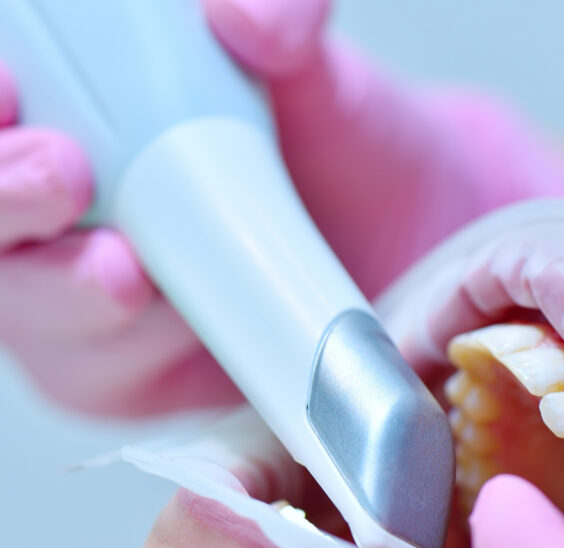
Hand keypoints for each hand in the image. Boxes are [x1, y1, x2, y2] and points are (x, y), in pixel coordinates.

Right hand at [0, 0, 563, 416]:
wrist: (408, 236)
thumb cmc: (341, 145)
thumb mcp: (317, 72)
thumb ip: (287, 24)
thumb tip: (247, 16)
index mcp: (78, 117)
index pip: (1, 115)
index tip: (8, 90)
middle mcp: (65, 210)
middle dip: (7, 199)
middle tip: (62, 173)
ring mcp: (88, 297)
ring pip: (33, 314)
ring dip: (71, 293)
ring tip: (131, 272)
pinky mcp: (133, 375)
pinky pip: (103, 380)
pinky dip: (132, 356)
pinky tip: (186, 325)